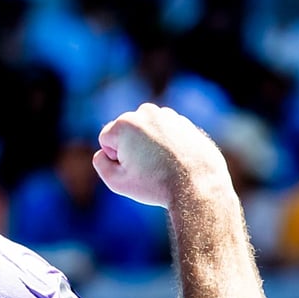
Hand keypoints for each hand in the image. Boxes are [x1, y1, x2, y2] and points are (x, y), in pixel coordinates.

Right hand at [93, 103, 229, 208]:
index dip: (115, 158)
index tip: (133, 169)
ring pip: (146, 132)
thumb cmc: (156, 185)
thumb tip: (103, 152)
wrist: (198, 185)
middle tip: (148, 168)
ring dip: (149, 146)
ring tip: (162, 165)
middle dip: (131, 148)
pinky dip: (167, 145)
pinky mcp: (184, 122)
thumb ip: (100, 164)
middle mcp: (146, 112)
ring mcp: (168, 115)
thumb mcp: (117, 182)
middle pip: (126, 133)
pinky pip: (165, 134)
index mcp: (125, 123)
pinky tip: (175, 161)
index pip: (106, 140)